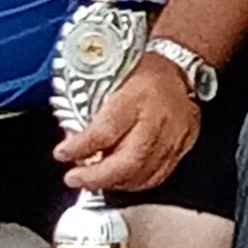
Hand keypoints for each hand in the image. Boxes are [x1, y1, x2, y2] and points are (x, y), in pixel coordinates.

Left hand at [52, 52, 201, 195]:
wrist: (179, 65)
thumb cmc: (142, 70)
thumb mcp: (109, 79)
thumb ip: (89, 112)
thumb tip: (71, 140)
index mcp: (138, 95)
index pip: (106, 131)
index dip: (80, 147)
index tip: (62, 153)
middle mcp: (160, 118)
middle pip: (129, 161)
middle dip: (97, 177)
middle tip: (75, 178)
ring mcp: (176, 135)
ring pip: (144, 174)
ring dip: (114, 182)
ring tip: (95, 179)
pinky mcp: (185, 145)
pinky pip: (159, 174)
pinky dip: (136, 181)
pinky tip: (121, 178)